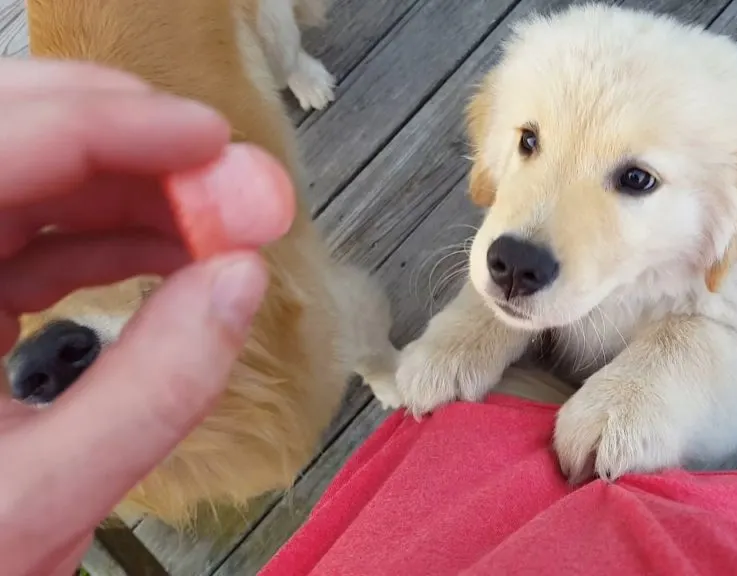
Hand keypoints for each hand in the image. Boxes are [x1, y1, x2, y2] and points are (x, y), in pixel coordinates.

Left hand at [0, 59, 293, 573]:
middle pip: (12, 138)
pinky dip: (114, 237)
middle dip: (131, 144)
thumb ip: (152, 391)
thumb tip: (244, 279)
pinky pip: (34, 236)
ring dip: (136, 189)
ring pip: (30, 180)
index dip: (113, 128)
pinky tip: (180, 254)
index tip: (215, 142)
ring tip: (223, 222)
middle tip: (227, 177)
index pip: (2, 149)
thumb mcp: (39, 502)